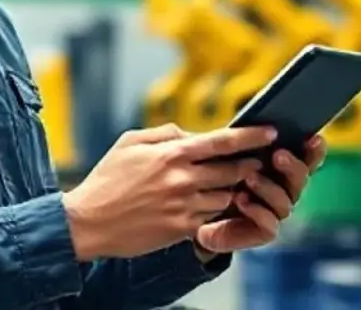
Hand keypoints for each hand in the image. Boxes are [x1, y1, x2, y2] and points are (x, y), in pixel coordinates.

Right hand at [62, 123, 275, 260]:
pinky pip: (213, 218)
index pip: (222, 140)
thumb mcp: (130, 142)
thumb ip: (165, 133)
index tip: (272, 132)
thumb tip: (191, 134)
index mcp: (172, 153)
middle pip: (233, 169)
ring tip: (237, 184)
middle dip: (250, 164)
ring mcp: (183, 205)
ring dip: (235, 189)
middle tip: (259, 161)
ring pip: (227, 195)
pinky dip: (219, 211)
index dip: (252, 136)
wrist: (88, 221)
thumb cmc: (107, 179)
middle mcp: (182, 178)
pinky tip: (216, 205)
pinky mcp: (181, 228)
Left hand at [193, 135, 327, 254]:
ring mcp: (275, 212)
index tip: (313, 138)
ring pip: (285, 203)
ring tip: (250, 177)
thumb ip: (248, 141)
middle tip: (278, 155)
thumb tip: (263, 125)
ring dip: (269, 188)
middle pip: (300, 179)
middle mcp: (284, 190)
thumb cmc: (217, 173)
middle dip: (292, 166)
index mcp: (282, 167)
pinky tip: (241, 200)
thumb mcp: (230, 151)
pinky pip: (270, 225)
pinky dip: (257, 211)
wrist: (196, 211)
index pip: (307, 159)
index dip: (314, 151)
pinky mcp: (263, 232)